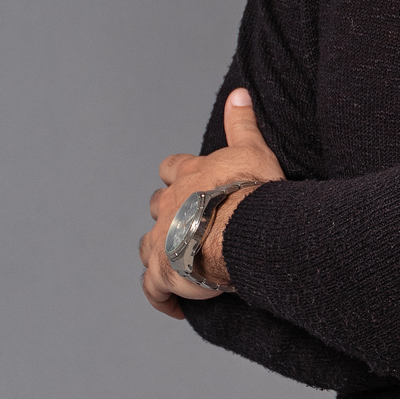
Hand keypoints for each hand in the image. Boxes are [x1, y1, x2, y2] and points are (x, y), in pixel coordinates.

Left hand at [139, 89, 283, 318]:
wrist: (240, 228)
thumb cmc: (250, 190)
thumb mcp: (251, 149)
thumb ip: (242, 123)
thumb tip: (239, 93)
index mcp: (189, 176)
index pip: (173, 167)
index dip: (178, 175)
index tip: (186, 181)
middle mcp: (168, 205)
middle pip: (157, 206)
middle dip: (167, 215)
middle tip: (189, 227)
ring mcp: (161, 239)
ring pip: (148, 246)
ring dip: (160, 253)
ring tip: (179, 266)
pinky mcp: (163, 272)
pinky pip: (154, 289)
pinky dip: (161, 296)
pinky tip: (175, 306)